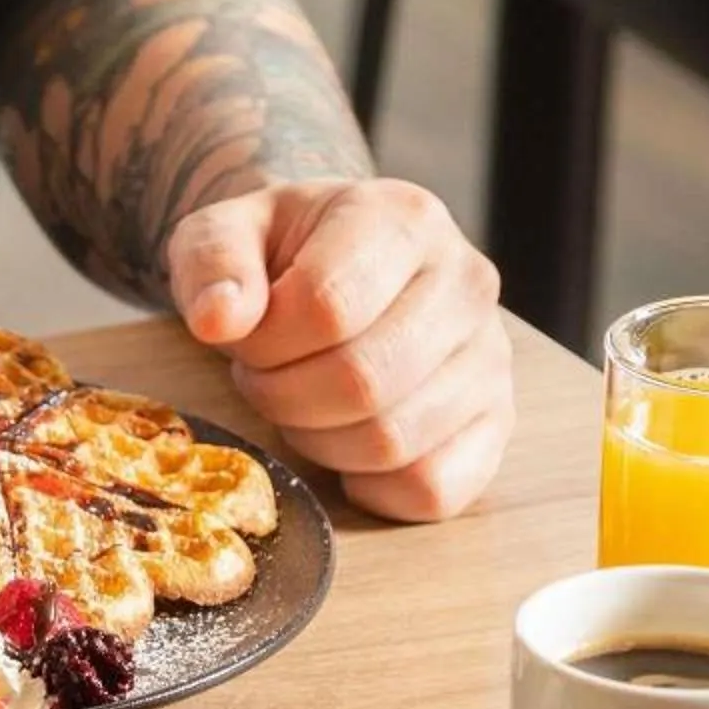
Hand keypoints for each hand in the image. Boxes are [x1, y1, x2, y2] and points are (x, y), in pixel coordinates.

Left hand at [166, 179, 512, 521]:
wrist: (336, 274)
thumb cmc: (281, 259)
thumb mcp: (226, 235)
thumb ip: (211, 263)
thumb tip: (219, 319)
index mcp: (404, 220)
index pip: (327, 307)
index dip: (265, 343)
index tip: (246, 339)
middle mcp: (466, 282)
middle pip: (362, 381)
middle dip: (286, 396)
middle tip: (269, 378)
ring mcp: (490, 356)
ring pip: (393, 441)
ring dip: (321, 442)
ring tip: (305, 403)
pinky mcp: (497, 421)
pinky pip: (432, 488)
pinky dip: (373, 488)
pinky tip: (348, 448)